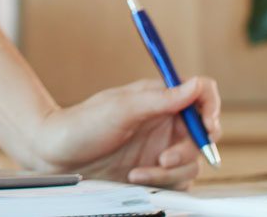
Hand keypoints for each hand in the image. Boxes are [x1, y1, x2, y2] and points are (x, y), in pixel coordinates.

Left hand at [29, 76, 221, 189]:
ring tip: (138, 171)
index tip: (207, 125)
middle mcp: (164, 122)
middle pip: (203, 134)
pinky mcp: (154, 171)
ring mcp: (160, 147)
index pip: (201, 95)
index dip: (211, 107)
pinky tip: (135, 177)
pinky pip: (177, 181)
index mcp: (159, 98)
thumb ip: (162, 99)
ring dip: (170, 171)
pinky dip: (161, 182)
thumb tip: (196, 85)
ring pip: (192, 162)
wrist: (55, 156)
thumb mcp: (121, 108)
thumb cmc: (81, 125)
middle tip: (164, 158)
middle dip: (189, 150)